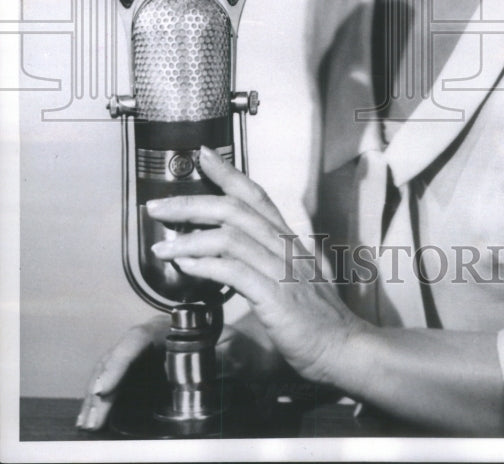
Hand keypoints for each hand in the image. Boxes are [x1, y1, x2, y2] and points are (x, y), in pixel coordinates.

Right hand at [75, 312, 282, 430]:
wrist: (252, 356)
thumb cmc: (245, 351)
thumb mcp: (240, 353)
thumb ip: (229, 356)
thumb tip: (222, 363)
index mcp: (173, 328)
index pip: (138, 339)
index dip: (119, 362)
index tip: (105, 388)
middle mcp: (154, 342)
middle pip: (119, 359)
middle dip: (101, 388)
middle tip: (91, 418)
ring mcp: (147, 361)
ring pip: (115, 375)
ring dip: (98, 400)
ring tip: (87, 423)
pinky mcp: (144, 379)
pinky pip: (120, 389)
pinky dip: (105, 404)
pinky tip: (92, 419)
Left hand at [146, 146, 365, 385]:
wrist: (345, 348)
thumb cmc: (319, 319)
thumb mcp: (297, 279)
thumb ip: (272, 264)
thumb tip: (238, 262)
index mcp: (289, 240)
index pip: (256, 196)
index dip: (228, 173)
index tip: (203, 155)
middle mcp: (286, 247)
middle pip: (235, 210)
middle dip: (191, 203)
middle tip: (158, 207)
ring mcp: (282, 270)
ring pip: (230, 237)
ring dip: (190, 239)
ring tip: (162, 247)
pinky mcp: (276, 297)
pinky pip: (235, 272)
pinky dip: (206, 265)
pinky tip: (186, 266)